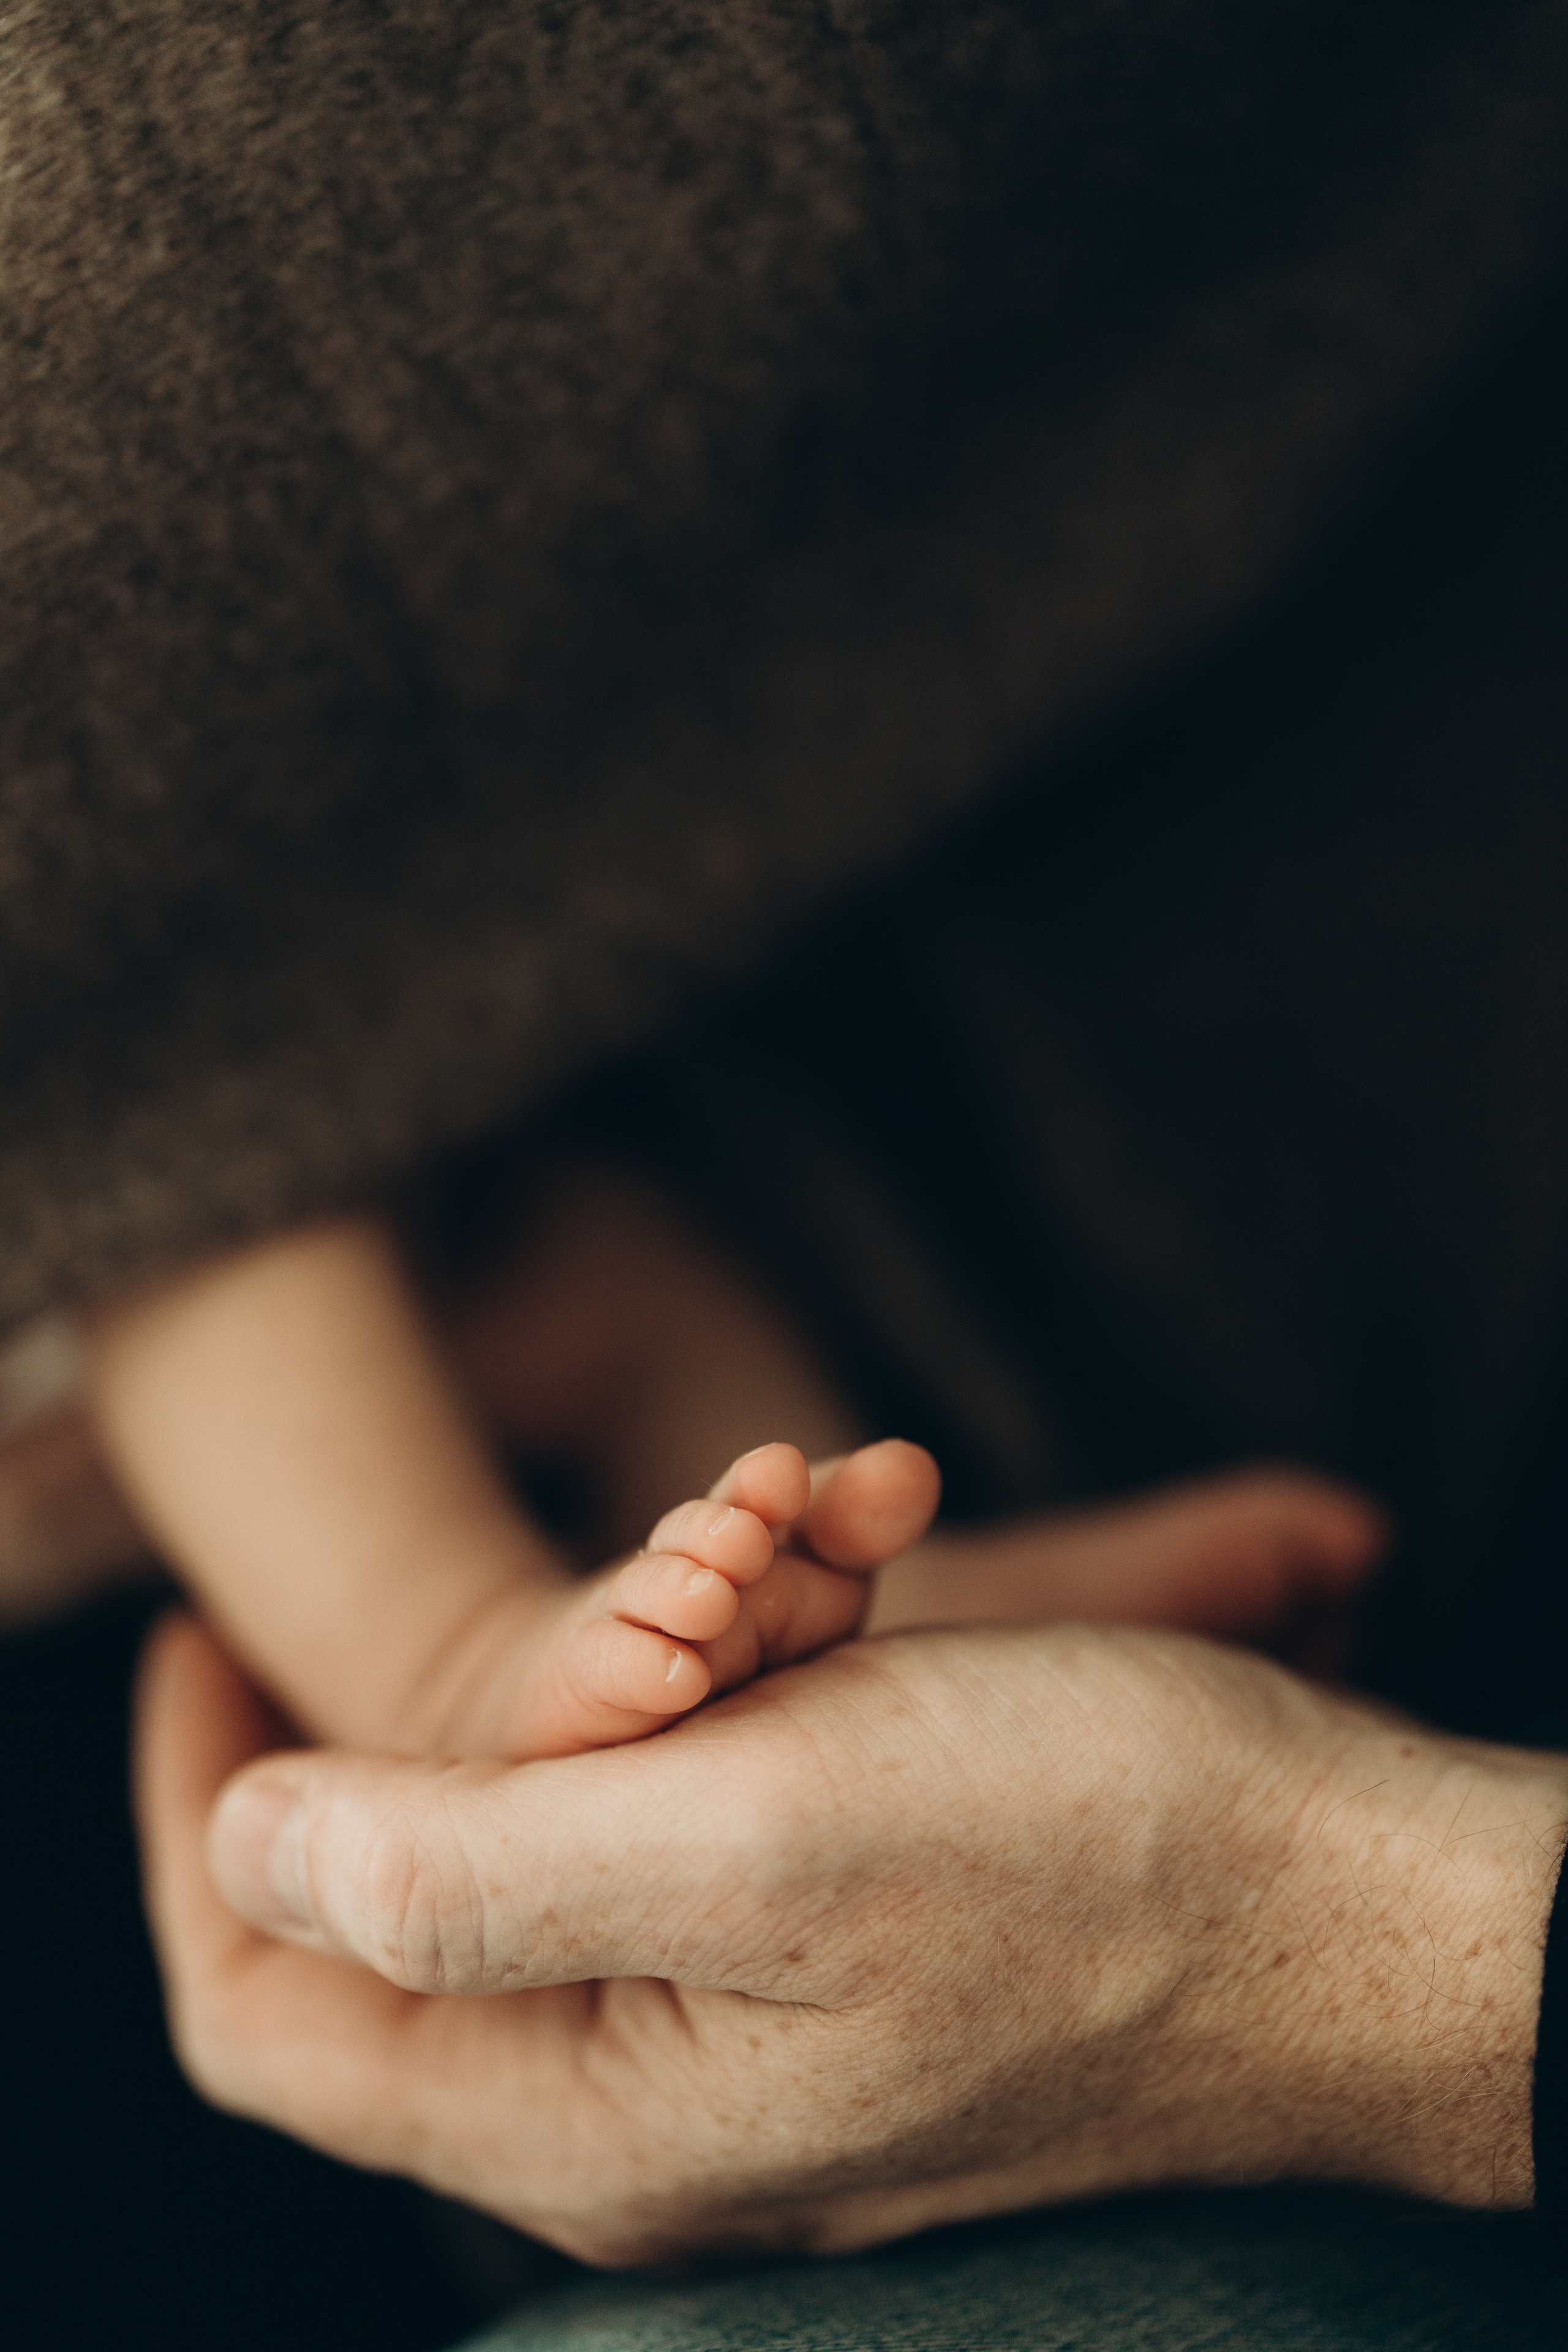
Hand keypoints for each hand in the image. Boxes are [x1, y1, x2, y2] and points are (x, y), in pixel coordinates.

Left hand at [138, 1607, 1565, 2264]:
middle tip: (662, 1548)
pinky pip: (725, 1784)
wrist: (1350, 1899)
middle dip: (525, 1680)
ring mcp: (746, 2023)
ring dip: (674, 1638)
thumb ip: (466, 1868)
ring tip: (812, 1538)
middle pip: (445, 1879)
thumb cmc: (1091, 1860)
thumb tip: (245, 1845)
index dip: (197, 1820)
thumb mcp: (758, 1837)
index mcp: (583, 2109)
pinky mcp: (836, 1944)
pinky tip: (872, 1565)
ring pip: (602, 1798)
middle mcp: (643, 2095)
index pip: (266, 2002)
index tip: (199, 1641)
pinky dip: (770, 1661)